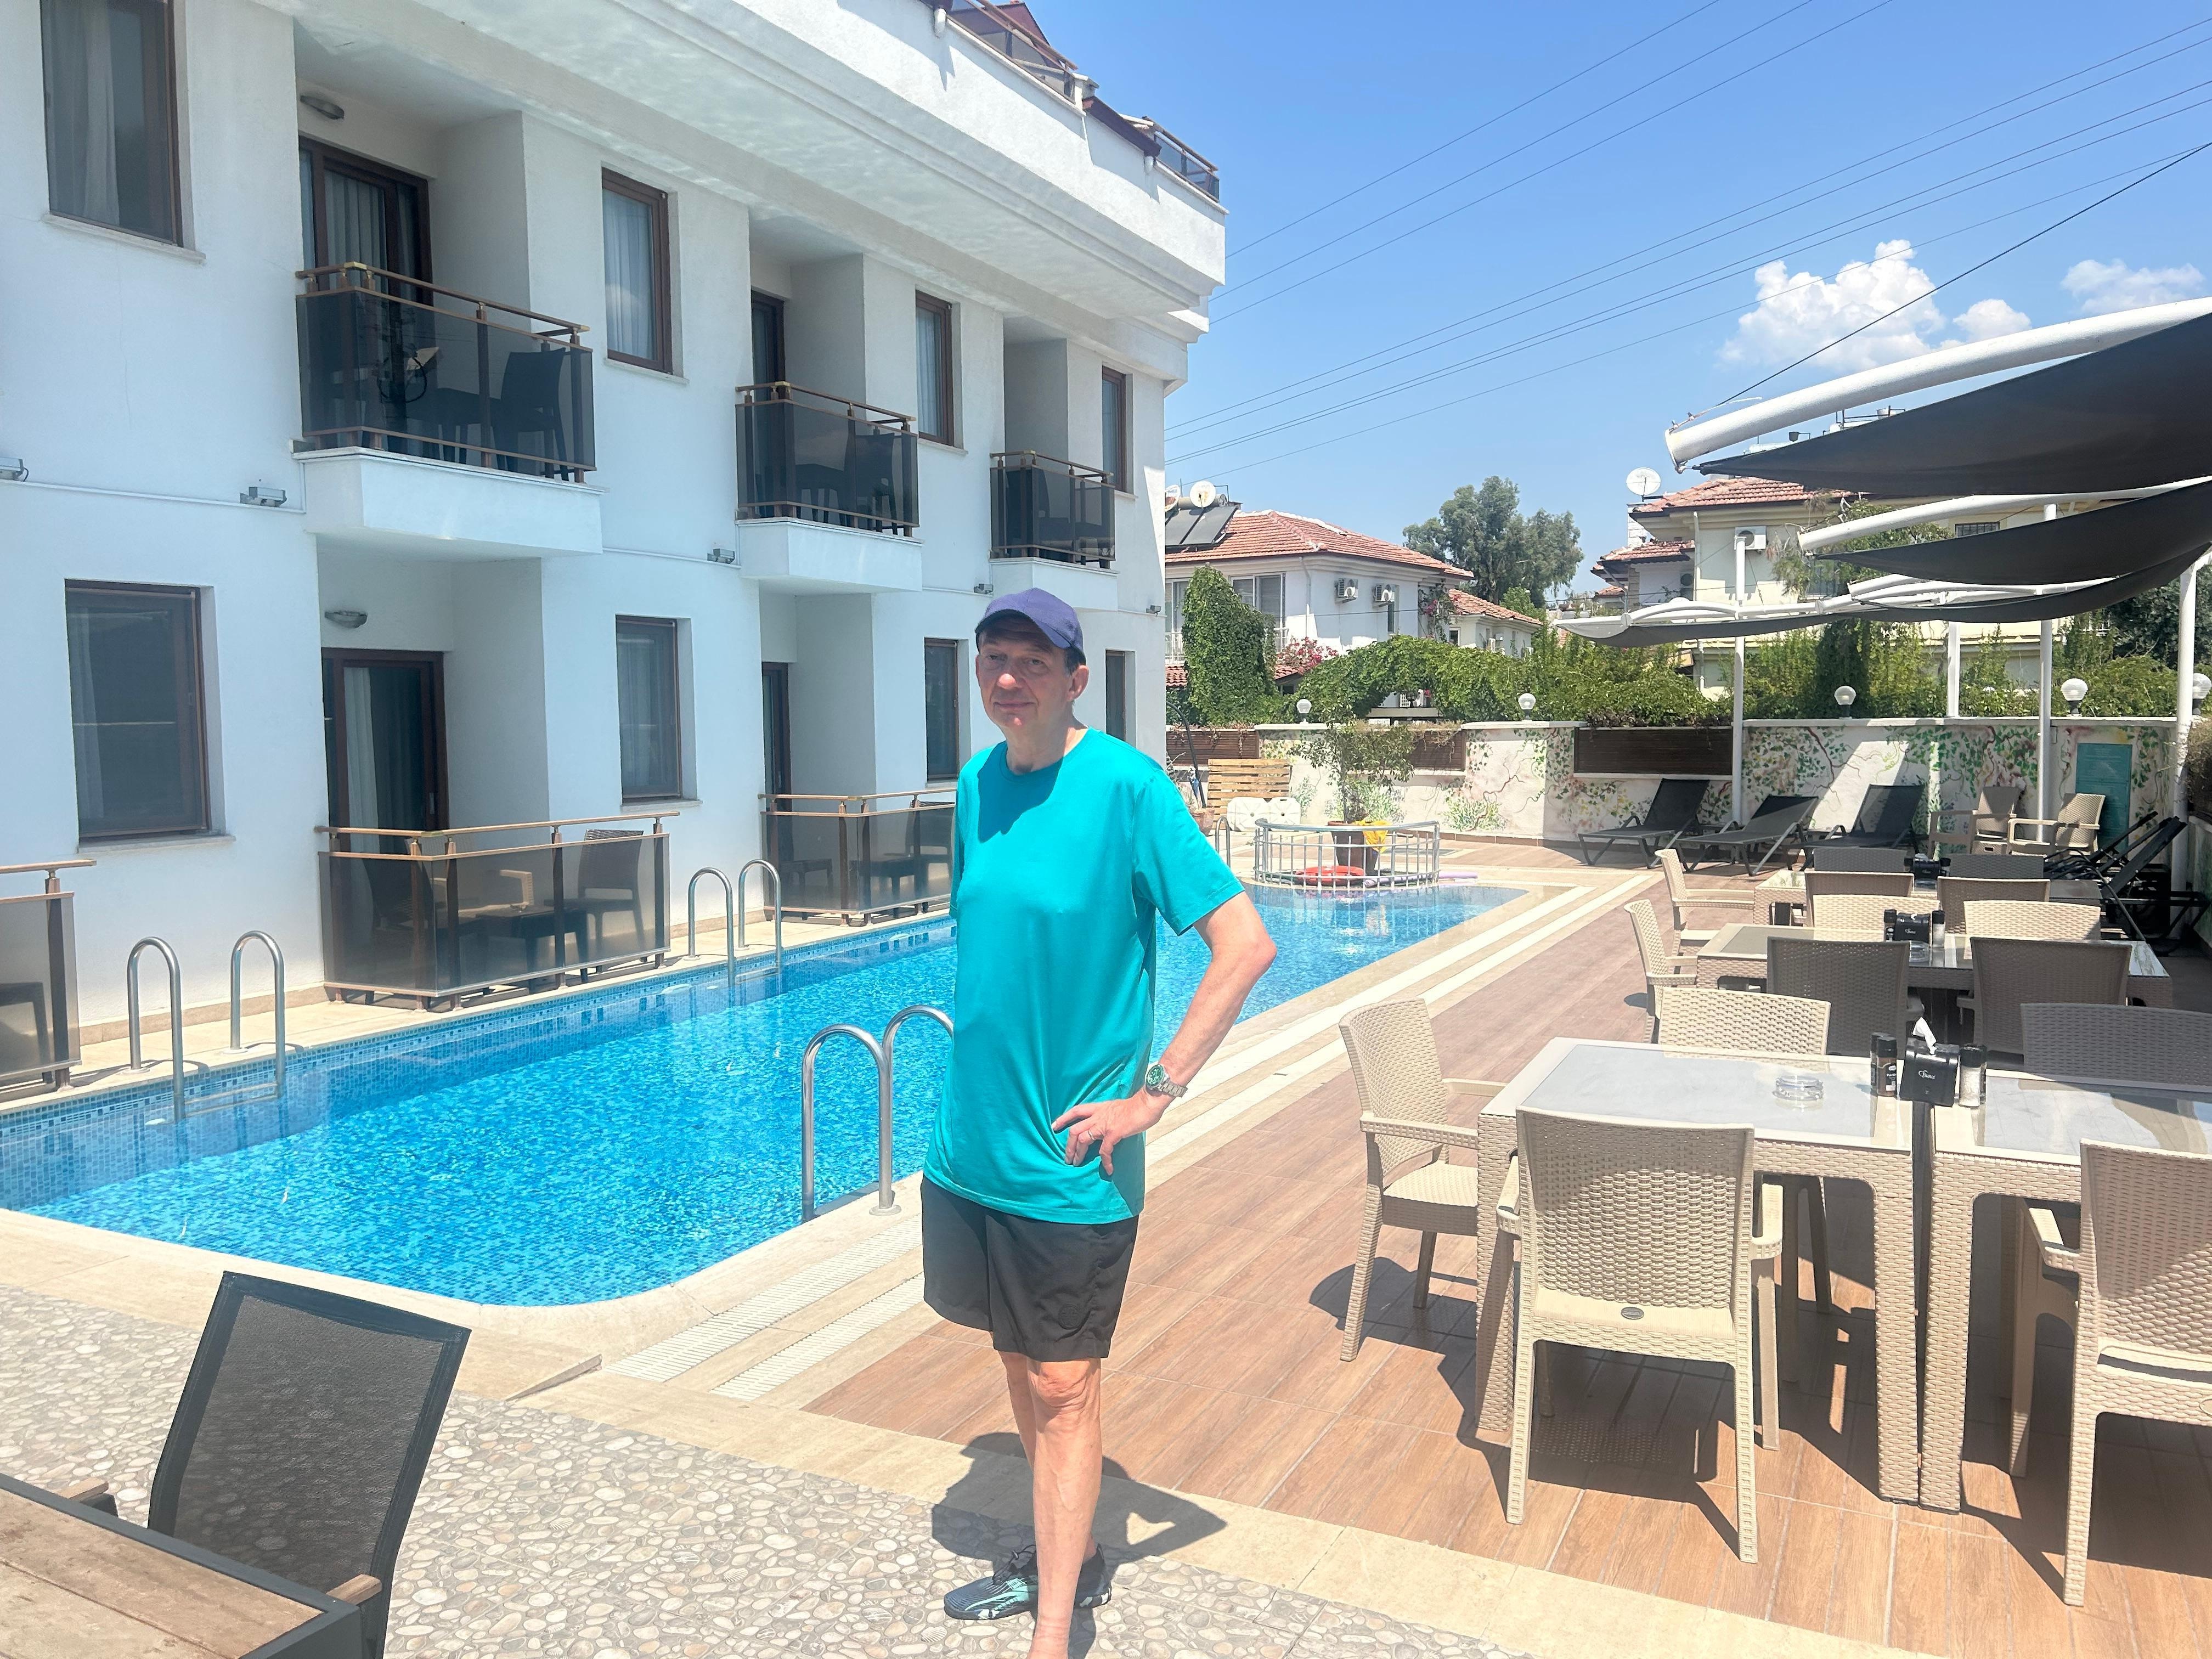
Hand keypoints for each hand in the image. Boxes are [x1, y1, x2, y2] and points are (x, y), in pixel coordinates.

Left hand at [1051, 1089, 1167, 1175]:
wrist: (1147, 1103)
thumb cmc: (1137, 1106)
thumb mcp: (1117, 1108)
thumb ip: (1109, 1116)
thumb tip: (1109, 1125)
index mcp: (1099, 1108)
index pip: (1076, 1110)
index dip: (1064, 1118)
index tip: (1054, 1126)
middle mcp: (1098, 1115)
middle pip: (1075, 1129)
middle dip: (1068, 1145)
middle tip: (1067, 1158)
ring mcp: (1105, 1124)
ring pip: (1083, 1139)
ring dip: (1078, 1154)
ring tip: (1077, 1164)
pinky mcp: (1114, 1133)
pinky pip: (1104, 1150)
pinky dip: (1105, 1161)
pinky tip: (1108, 1169)